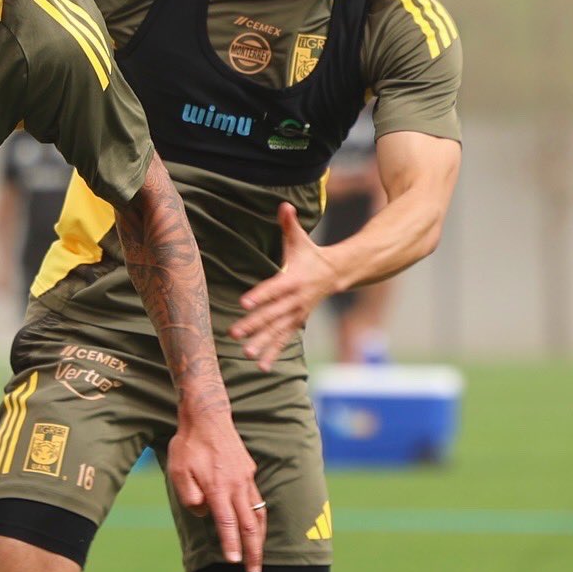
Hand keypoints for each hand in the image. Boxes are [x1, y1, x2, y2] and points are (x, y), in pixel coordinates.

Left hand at [165, 405, 264, 571]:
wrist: (207, 418)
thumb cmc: (187, 446)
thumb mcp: (177, 471)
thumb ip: (189, 496)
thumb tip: (203, 513)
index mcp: (217, 488)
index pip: (228, 524)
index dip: (232, 545)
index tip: (234, 563)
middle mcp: (236, 485)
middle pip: (249, 525)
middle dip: (253, 550)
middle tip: (255, 571)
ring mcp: (245, 478)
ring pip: (258, 513)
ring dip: (260, 537)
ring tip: (259, 554)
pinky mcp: (248, 471)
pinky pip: (257, 498)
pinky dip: (259, 517)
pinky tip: (257, 526)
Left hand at [231, 203, 340, 369]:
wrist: (337, 274)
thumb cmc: (310, 255)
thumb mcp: (300, 239)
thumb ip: (289, 224)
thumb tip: (284, 206)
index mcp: (293, 279)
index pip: (273, 288)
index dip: (259, 295)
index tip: (244, 303)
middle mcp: (295, 300)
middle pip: (272, 313)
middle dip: (254, 324)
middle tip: (235, 333)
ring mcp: (297, 314)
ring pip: (277, 331)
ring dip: (262, 343)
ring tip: (246, 354)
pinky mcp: (296, 322)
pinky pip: (284, 339)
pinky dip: (273, 352)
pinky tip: (261, 366)